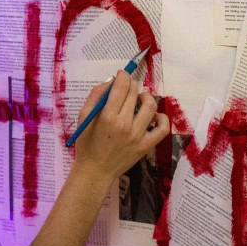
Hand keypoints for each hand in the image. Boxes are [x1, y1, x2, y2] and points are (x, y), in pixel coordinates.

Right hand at [72, 70, 169, 186]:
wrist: (95, 171)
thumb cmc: (87, 143)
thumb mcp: (83, 116)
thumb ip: (96, 95)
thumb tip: (112, 80)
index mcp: (108, 116)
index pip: (122, 86)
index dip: (123, 76)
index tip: (121, 75)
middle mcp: (125, 124)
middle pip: (135, 93)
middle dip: (131, 85)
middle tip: (126, 88)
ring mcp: (138, 136)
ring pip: (151, 106)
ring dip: (145, 97)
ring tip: (139, 100)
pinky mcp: (146, 146)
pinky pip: (163, 128)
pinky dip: (162, 118)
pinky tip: (153, 116)